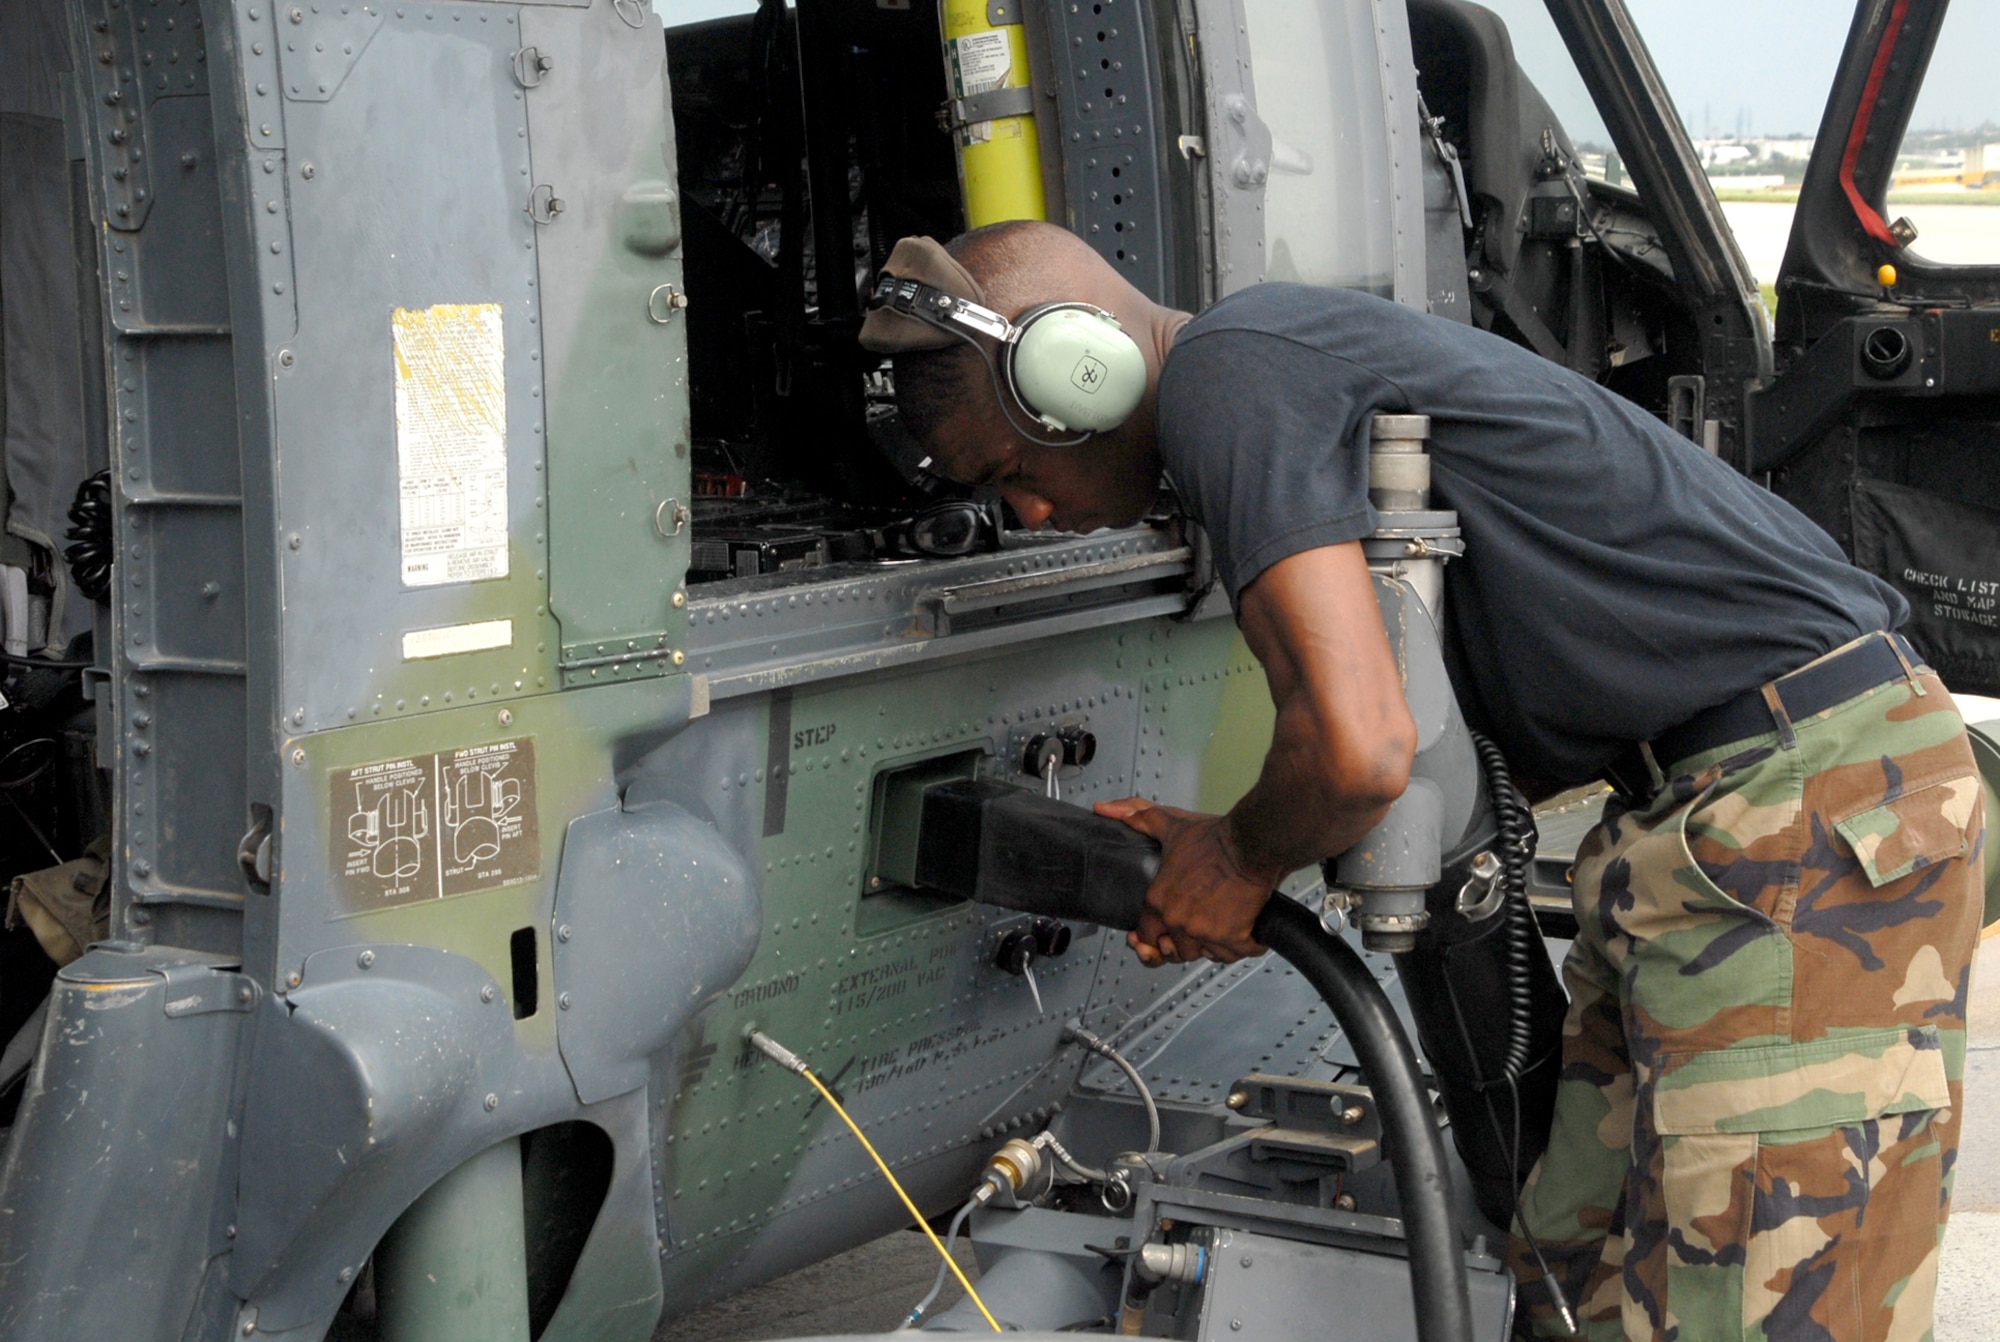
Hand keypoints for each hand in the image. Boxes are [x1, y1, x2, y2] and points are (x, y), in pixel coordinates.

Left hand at [1094, 797, 1279, 966]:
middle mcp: (1176, 919)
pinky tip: (1245, 931)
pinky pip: (1233, 955)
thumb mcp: (1171, 825)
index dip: (1156, 937)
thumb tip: (1106, 809)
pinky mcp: (1230, 938)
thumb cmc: (1217, 838)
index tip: (1163, 937)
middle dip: (1187, 942)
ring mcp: (1202, 931)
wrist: (1250, 843)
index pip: (1146, 935)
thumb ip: (1138, 819)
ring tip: (1223, 923)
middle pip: (1175, 949)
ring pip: (1205, 954)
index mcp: (1158, 900)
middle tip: (1201, 926)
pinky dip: (1244, 945)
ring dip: (1216, 945)